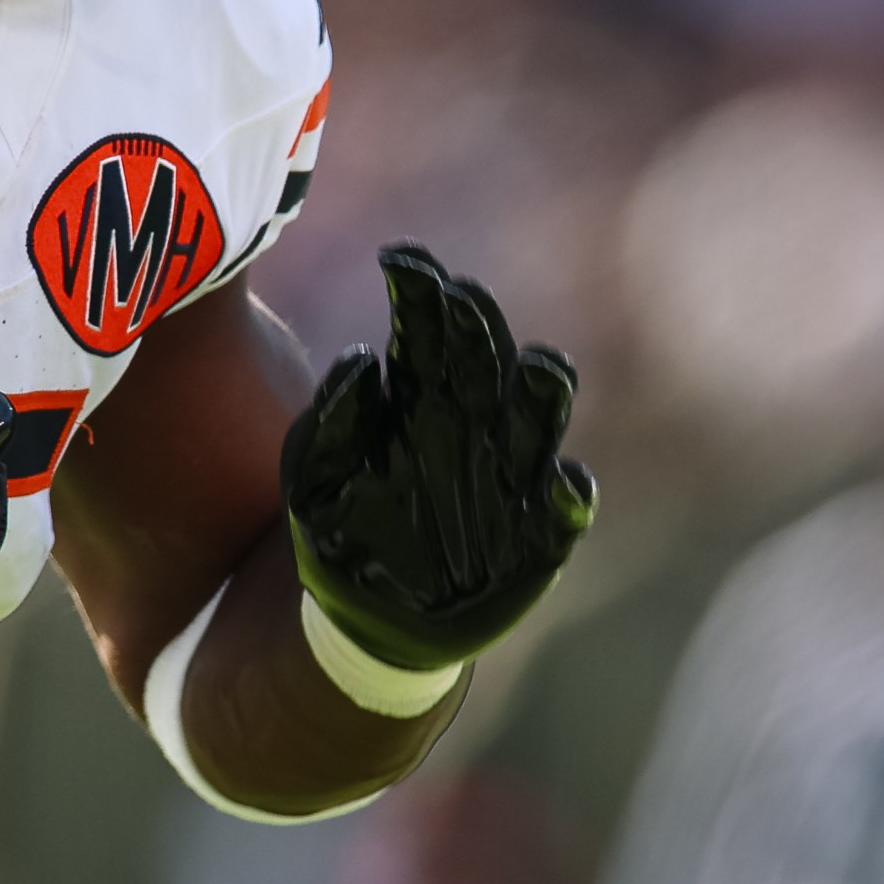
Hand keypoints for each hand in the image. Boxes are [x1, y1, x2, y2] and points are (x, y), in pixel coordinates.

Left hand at [282, 243, 595, 674]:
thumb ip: (330, 425)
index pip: (430, 332)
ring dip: (541, 392)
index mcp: (420, 405)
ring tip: (536, 370)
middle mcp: (474, 430)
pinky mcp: (540, 540)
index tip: (399, 258)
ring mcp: (512, 481)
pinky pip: (565, 511)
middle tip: (457, 294)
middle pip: (486, 359)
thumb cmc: (343, 536)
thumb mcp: (315, 481)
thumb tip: (361, 361)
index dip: (422, 293)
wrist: (370, 624)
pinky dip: (567, 496)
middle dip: (474, 323)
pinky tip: (559, 483)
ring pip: (538, 420)